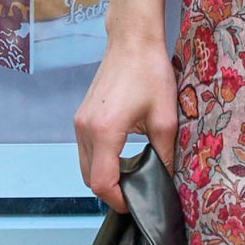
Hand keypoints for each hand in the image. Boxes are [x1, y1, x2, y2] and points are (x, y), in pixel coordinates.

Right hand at [74, 31, 178, 213]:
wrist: (132, 40)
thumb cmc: (150, 73)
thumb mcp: (165, 118)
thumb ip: (164, 154)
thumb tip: (165, 180)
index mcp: (105, 132)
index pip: (101, 183)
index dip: (118, 201)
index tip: (136, 203)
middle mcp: (85, 129)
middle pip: (89, 179)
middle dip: (111, 191)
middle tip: (138, 192)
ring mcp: (79, 122)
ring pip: (85, 166)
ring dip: (104, 176)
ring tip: (132, 175)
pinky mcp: (81, 117)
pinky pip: (85, 151)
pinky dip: (100, 161)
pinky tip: (122, 156)